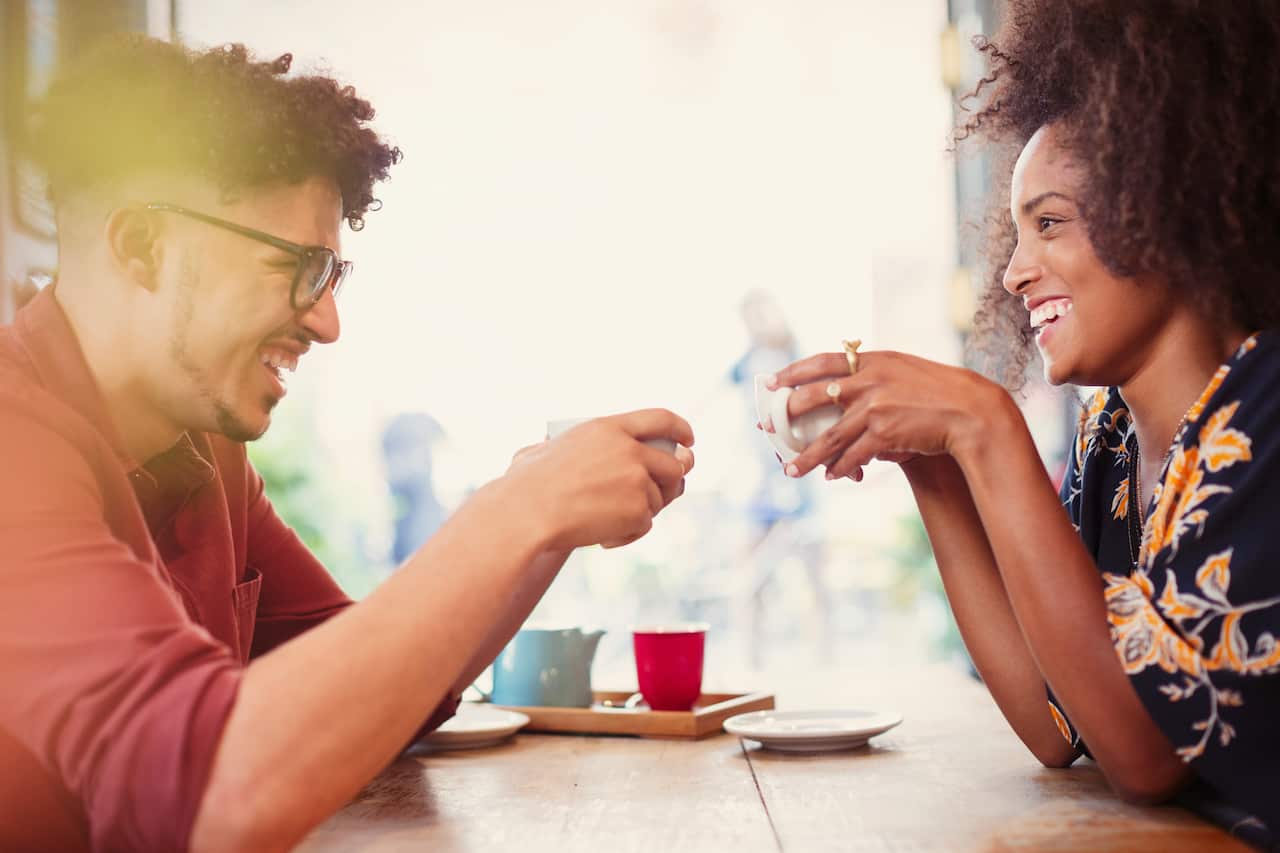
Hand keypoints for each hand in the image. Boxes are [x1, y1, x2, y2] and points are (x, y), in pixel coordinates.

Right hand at [505, 409, 694, 550]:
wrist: (526, 514)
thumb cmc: (525, 485)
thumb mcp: (547, 449)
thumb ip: (570, 447)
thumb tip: (561, 447)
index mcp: (608, 428)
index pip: (660, 419)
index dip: (680, 428)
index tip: (689, 441)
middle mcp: (630, 450)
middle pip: (673, 464)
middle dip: (673, 481)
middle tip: (663, 494)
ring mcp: (637, 480)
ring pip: (659, 499)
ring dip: (640, 512)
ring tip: (607, 521)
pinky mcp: (638, 510)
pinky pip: (645, 525)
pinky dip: (626, 534)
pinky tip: (602, 537)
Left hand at [769, 350, 1000, 480]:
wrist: (971, 411)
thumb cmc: (939, 393)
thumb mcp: (904, 370)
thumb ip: (874, 375)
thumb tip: (844, 387)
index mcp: (873, 360)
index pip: (822, 361)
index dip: (793, 371)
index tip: (771, 381)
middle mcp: (869, 380)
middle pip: (813, 397)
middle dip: (786, 415)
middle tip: (767, 428)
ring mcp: (875, 406)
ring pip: (829, 436)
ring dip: (808, 457)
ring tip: (792, 470)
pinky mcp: (884, 432)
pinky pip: (853, 455)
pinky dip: (841, 468)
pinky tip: (834, 476)